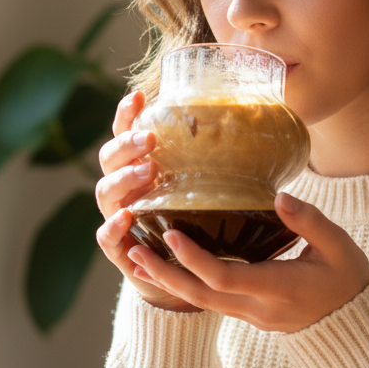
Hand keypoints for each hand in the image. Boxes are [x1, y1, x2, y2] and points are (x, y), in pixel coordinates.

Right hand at [95, 91, 201, 312]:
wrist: (178, 271)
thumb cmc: (193, 221)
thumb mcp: (205, 189)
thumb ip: (220, 165)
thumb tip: (263, 136)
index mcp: (138, 166)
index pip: (125, 133)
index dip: (127, 113)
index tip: (140, 96)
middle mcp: (123, 188)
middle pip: (110, 157)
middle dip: (127, 145)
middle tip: (150, 139)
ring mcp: (116, 216)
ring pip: (105, 192)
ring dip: (123, 179)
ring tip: (148, 171)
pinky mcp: (117, 249)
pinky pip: (106, 237)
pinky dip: (112, 227)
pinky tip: (125, 218)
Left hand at [127, 192, 368, 331]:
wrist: (355, 325)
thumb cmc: (348, 279)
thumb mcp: (338, 245)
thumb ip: (309, 220)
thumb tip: (279, 195)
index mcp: (277, 289)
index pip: (224, 277)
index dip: (194, 258)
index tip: (170, 234)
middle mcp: (258, 308)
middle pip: (200, 296)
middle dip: (165, 274)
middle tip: (134, 251)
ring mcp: (252, 317)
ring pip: (201, 302)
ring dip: (168, 281)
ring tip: (138, 258)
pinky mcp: (251, 316)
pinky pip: (211, 302)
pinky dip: (186, 286)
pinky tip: (169, 268)